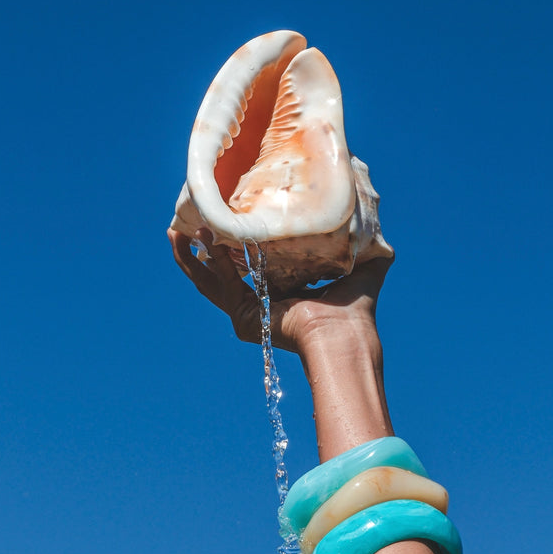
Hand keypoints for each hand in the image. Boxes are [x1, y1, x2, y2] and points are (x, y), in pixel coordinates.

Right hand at [167, 228, 391, 355]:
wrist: (347, 333)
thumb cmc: (357, 306)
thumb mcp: (363, 265)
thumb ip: (368, 244)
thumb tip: (378, 221)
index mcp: (278, 294)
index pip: (245, 267)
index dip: (228, 246)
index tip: (216, 219)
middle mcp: (259, 306)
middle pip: (216, 276)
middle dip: (195, 253)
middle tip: (177, 228)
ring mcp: (248, 316)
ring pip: (208, 283)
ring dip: (190, 257)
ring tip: (174, 233)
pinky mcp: (244, 318)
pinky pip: (224, 282)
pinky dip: (213, 259)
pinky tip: (203, 236)